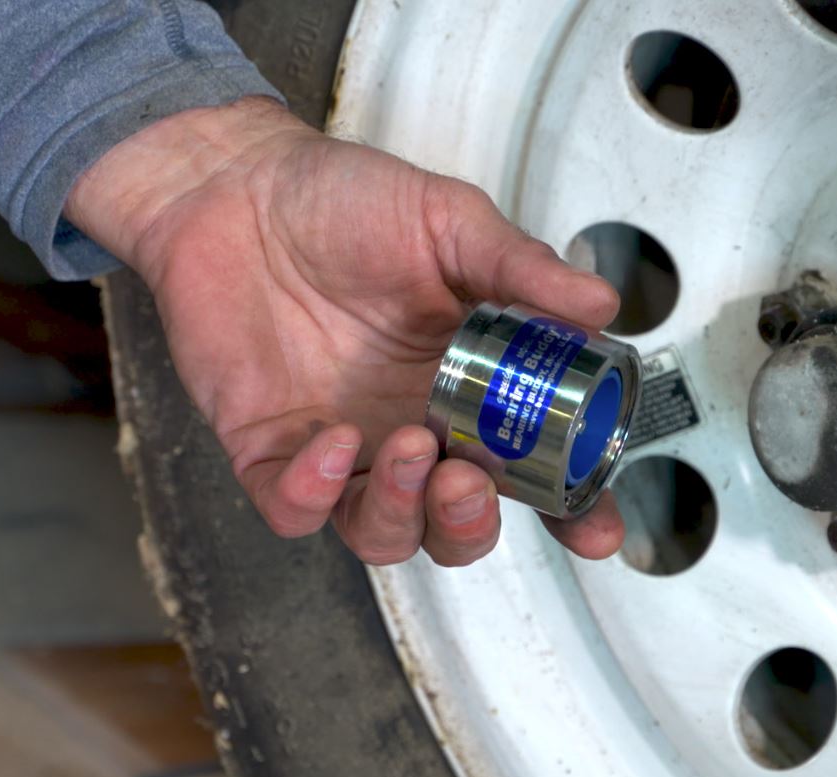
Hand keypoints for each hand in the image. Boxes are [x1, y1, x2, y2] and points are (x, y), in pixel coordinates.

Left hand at [67, 97, 625, 565]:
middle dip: (471, 524)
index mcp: (468, 390)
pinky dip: (315, 495)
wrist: (236, 182)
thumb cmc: (341, 200)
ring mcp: (341, 448)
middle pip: (455, 526)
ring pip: (382, 534)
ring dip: (404, 513)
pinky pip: (295, 509)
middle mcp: (410, 429)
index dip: (568, 513)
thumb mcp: (450, 222)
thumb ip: (522, 269)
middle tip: (470, 480)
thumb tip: (600, 304)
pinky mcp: (270, 450)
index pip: (529, 471)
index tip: (594, 528)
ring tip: (412, 450)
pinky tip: (331, 441)